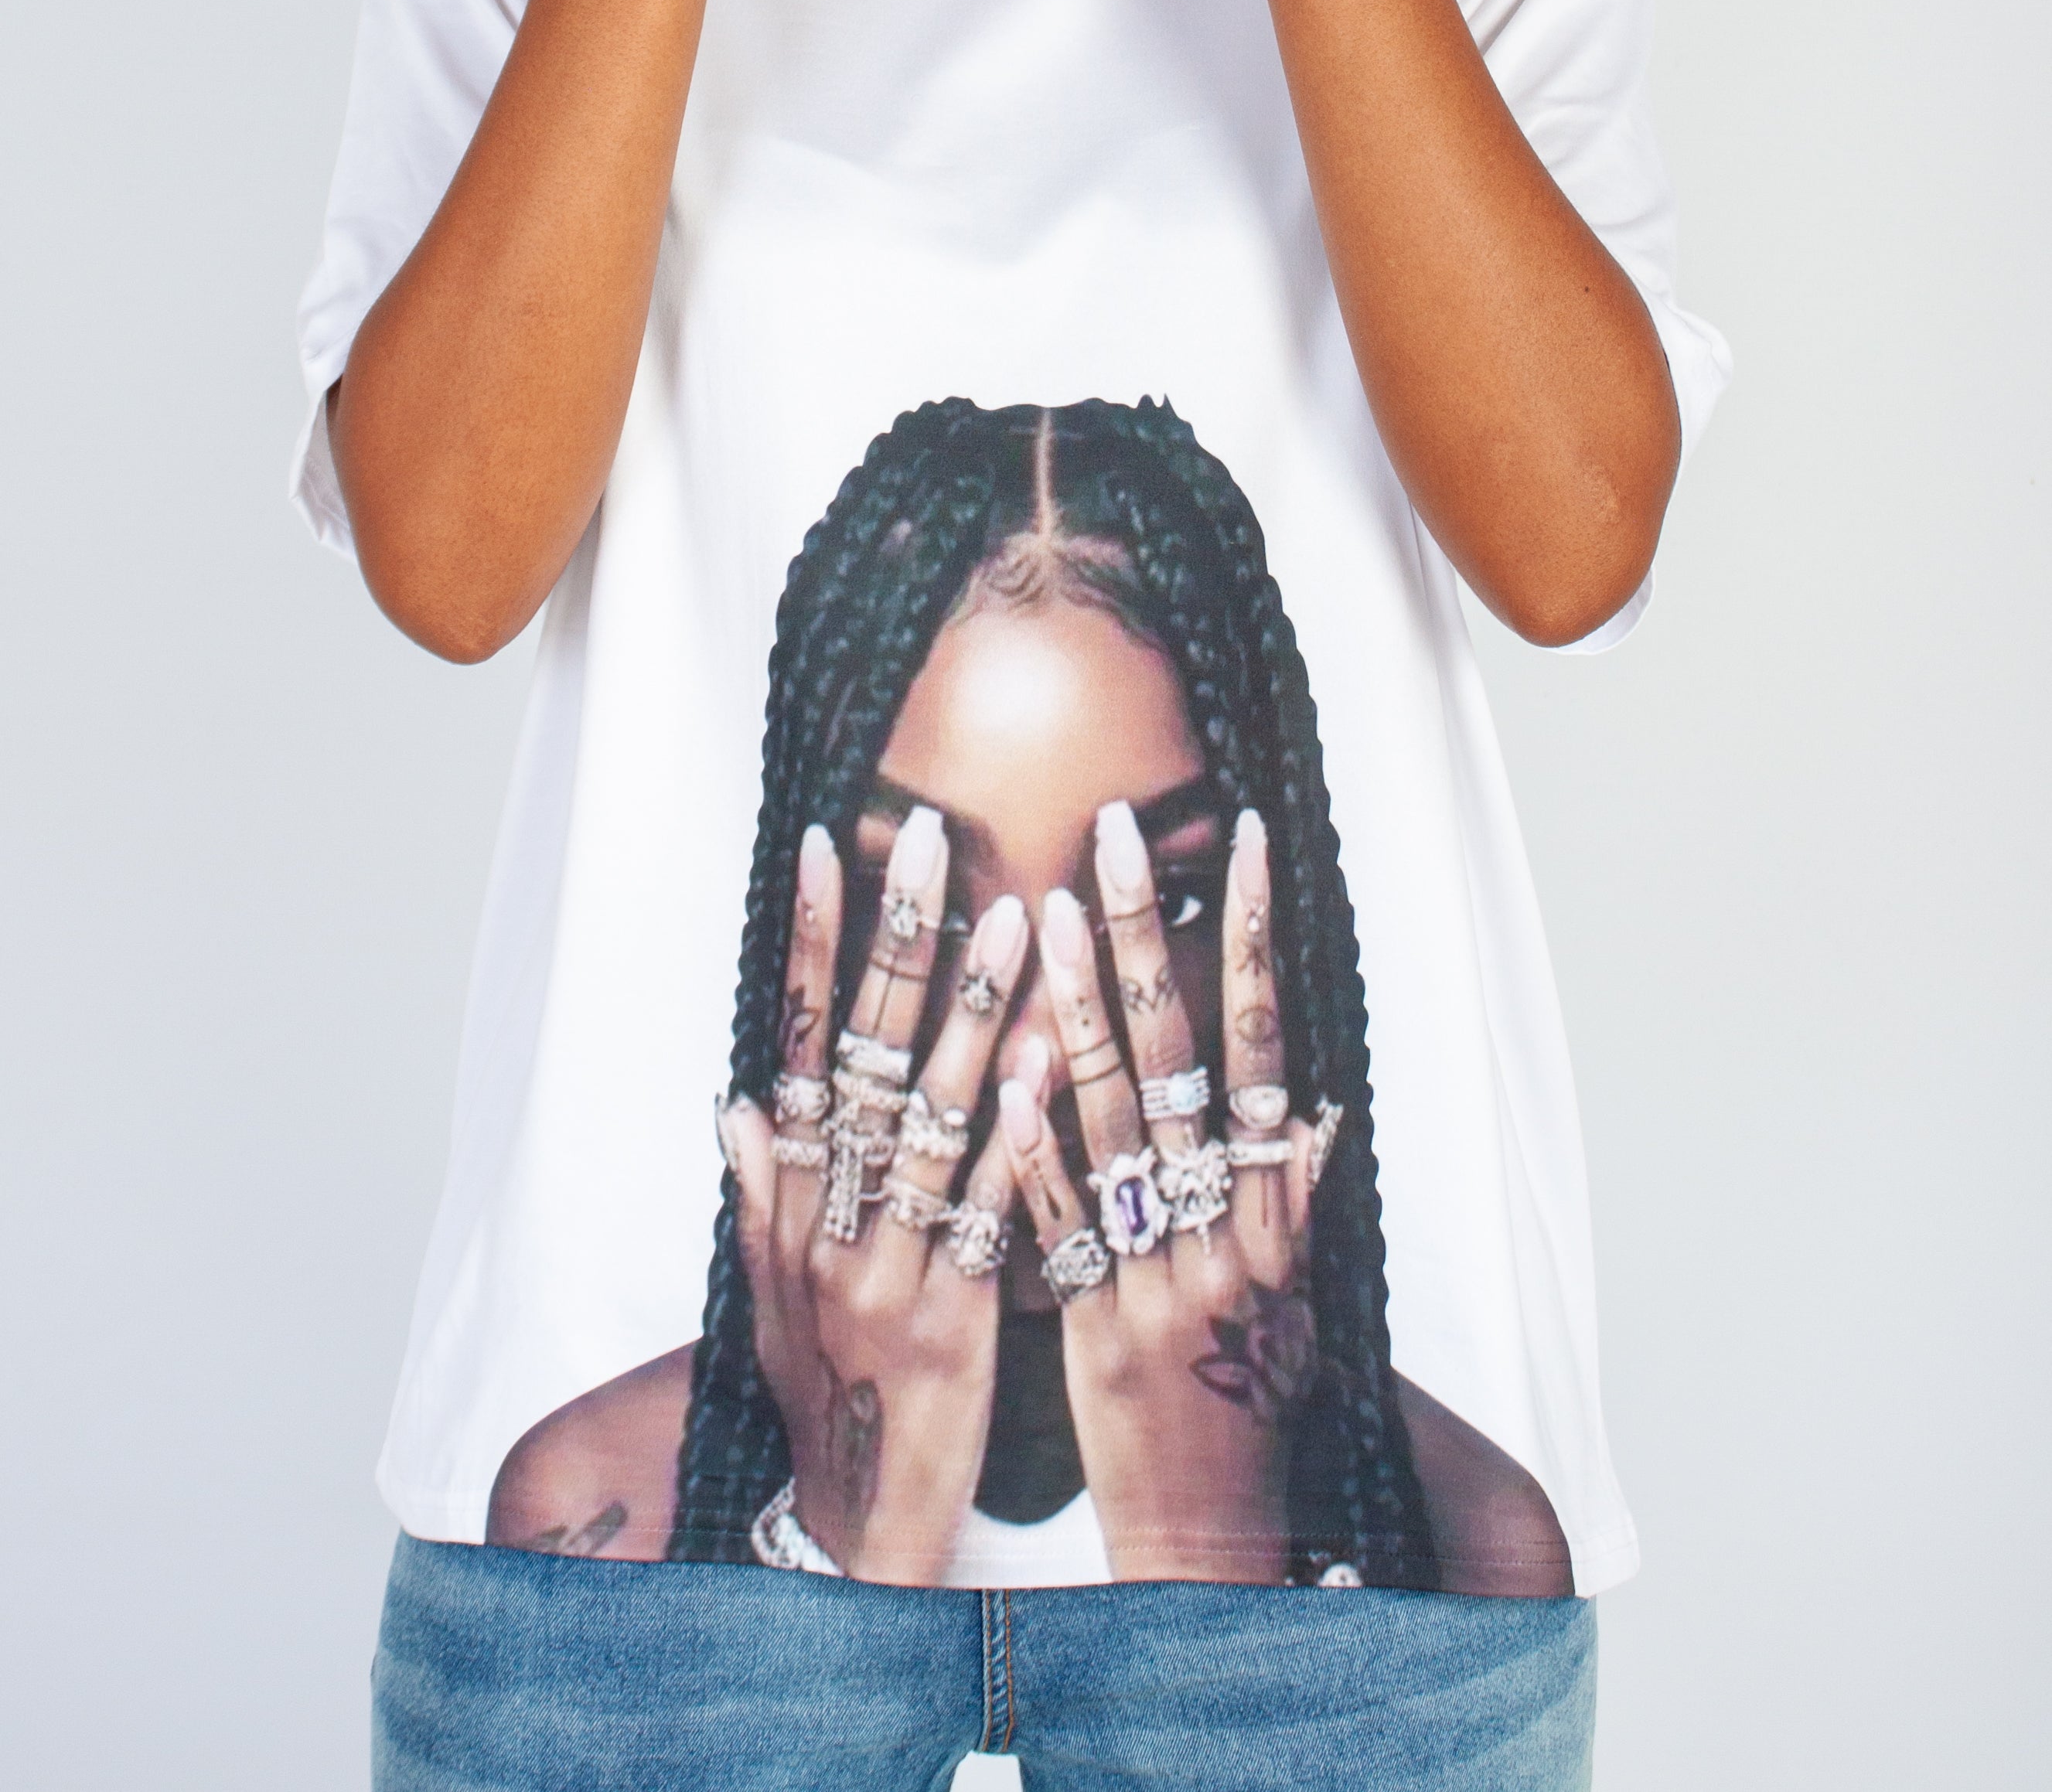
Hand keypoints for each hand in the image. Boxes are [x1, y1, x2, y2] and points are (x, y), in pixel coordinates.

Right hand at [719, 807, 1027, 1583]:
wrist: (860, 1531)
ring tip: (1017, 915)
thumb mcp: (776, 1300)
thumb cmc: (832, 1399)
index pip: (797, 1044)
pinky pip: (986, 1210)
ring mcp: (885, 1268)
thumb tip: (736, 1101)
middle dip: (894, 943)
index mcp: (792, 1204)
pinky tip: (1055, 1065)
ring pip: (927, 1118)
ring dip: (972, 1012)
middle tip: (928, 838)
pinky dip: (1015, 1136)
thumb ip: (760, 1197)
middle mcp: (826, 1223)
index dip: (809, 946)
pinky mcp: (951, 1317)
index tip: (826, 846)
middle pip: (861, 1058)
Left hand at [998, 803, 1329, 1584]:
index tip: (1238, 839)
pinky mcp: (1101, 1331)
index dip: (1251, 936)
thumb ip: (1287, 1199)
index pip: (1263, 1040)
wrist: (1219, 1540)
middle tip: (1116, 833)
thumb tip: (1310, 1112)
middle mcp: (1227, 1229)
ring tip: (1041, 909)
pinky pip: (1061, 1227)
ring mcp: (1163, 1276)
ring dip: (1077, 1011)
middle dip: (1149, 936)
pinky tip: (1002, 1085)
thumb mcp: (1290, 1297)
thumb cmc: (1250, 1405)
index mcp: (1274, 1207)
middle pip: (1186, 1056)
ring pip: (1116, 1121)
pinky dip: (1035, 1156)